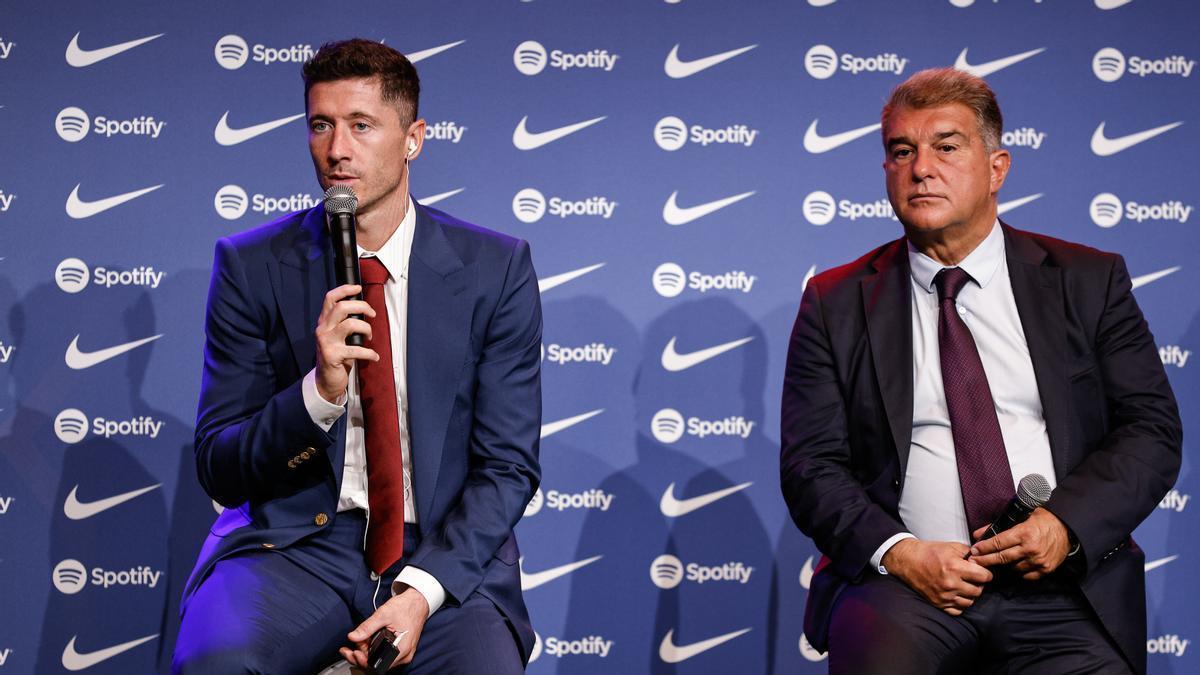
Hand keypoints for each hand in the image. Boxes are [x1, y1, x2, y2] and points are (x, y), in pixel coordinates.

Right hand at [315, 284, 377, 402]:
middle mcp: (323, 329)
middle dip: (362, 307)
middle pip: (342, 307)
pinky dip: (370, 353)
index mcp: (324, 322)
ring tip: (370, 337)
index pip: (330, 299)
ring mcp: (326, 342)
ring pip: (350, 324)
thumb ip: (344, 323)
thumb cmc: (336, 355)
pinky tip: (374, 357)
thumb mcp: (336, 336)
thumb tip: (363, 310)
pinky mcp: (333, 355)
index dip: (344, 289)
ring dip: (367, 329)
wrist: (326, 380)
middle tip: (372, 314)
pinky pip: (357, 350)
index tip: (358, 288)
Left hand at [339, 587, 428, 669]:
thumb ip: (367, 627)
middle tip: (352, 644)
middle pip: (376, 664)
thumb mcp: (384, 614)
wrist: (418, 602)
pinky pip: (384, 655)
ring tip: (359, 640)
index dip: (363, 661)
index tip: (354, 651)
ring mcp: (402, 653)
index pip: (377, 665)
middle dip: (361, 655)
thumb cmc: (406, 607)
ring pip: (379, 660)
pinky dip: (373, 650)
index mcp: (401, 649)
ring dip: (366, 652)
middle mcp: (403, 655)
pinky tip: (367, 641)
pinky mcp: (400, 650)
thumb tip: (353, 637)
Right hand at [882, 538, 992, 615]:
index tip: (982, 571)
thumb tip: (982, 560)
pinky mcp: (938, 603)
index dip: (986, 573)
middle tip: (973, 578)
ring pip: (969, 602)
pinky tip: (957, 594)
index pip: (984, 577)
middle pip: (978, 591)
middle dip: (978, 584)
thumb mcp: (951, 546)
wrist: (908, 561)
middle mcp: (950, 584)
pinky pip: (957, 610)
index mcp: (954, 567)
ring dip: (969, 594)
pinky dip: (959, 604)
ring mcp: (944, 596)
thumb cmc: (929, 552)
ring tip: (964, 586)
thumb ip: (969, 553)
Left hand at [968, 507, 1070, 579]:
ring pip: (1013, 568)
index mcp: (1023, 533)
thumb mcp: (1021, 516)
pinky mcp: (1045, 569)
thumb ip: (999, 525)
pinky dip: (1019, 572)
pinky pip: (1026, 575)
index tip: (974, 551)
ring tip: (993, 564)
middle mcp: (1030, 548)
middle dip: (985, 560)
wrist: (1068, 528)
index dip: (984, 548)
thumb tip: (979, 533)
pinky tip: (1013, 567)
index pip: (998, 543)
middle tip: (974, 562)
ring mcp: (1038, 560)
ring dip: (1003, 566)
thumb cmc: (1044, 520)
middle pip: (1001, 558)